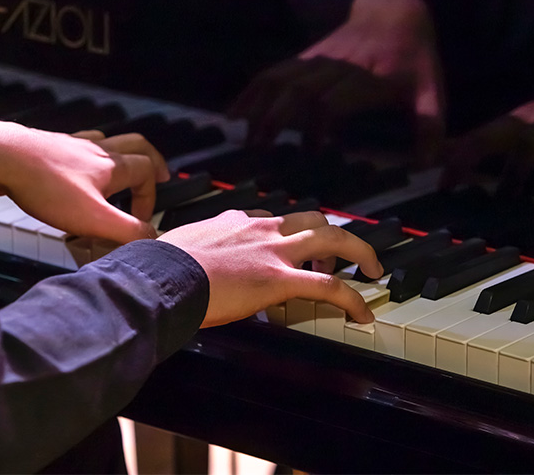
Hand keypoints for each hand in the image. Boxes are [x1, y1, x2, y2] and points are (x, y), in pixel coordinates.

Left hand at [0, 117, 169, 241]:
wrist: (1, 158)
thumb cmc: (45, 185)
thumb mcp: (93, 218)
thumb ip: (127, 230)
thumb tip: (152, 238)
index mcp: (112, 165)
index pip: (147, 171)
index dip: (151, 195)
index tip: (141, 219)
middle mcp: (96, 150)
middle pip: (134, 145)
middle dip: (150, 160)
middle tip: (158, 173)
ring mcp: (71, 146)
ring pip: (106, 143)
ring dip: (120, 155)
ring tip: (120, 170)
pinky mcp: (49, 148)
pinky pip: (76, 147)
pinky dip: (86, 156)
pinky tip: (75, 169)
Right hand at [158, 210, 382, 326]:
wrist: (161, 276)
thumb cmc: (161, 267)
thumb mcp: (180, 247)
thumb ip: (194, 251)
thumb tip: (183, 264)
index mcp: (234, 222)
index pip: (271, 220)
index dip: (286, 234)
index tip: (290, 248)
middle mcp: (260, 229)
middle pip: (312, 219)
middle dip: (336, 233)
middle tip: (350, 251)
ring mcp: (273, 251)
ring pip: (331, 237)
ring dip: (357, 250)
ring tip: (372, 269)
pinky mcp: (279, 279)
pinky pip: (329, 285)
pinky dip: (352, 298)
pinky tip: (362, 313)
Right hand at [230, 0, 444, 165]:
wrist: (395, 10)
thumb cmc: (414, 57)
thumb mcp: (431, 89)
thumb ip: (430, 126)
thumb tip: (428, 167)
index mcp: (367, 78)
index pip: (334, 98)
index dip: (318, 122)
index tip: (312, 150)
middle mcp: (336, 67)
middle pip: (298, 89)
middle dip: (276, 116)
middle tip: (258, 148)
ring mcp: (316, 60)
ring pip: (280, 79)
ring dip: (258, 105)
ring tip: (242, 135)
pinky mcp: (305, 58)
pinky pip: (273, 72)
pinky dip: (252, 91)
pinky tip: (235, 112)